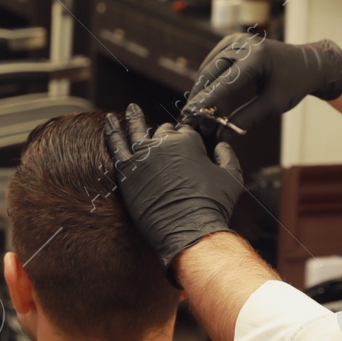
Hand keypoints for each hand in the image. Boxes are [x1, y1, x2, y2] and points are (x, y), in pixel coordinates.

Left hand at [104, 103, 243, 284]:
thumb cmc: (212, 206)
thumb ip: (227, 155)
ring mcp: (142, 156)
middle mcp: (164, 144)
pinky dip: (113, 131)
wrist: (189, 231)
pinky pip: (116, 145)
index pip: (184, 131)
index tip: (185, 144)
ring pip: (137, 130)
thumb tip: (221, 146)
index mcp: (188, 141)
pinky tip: (110, 121)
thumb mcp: (231, 177)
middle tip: (165, 141)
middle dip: (165, 134)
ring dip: (134, 118)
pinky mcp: (127, 171)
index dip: (185, 139)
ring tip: (130, 109)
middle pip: (162, 132)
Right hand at [182, 34, 341, 140]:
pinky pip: (213, 63)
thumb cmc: (294, 83)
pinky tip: (207, 99)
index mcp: (257, 56)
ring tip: (199, 112)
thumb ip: (247, 118)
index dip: (206, 100)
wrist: (308, 63)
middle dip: (200, 96)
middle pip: (211, 71)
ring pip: (209, 67)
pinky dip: (209, 81)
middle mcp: (243, 43)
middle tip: (190, 118)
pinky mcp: (232, 42)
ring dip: (203, 89)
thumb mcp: (273, 104)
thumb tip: (223, 135)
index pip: (225, 82)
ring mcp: (236, 40)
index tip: (191, 115)